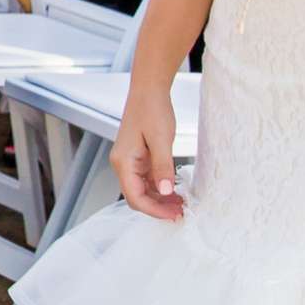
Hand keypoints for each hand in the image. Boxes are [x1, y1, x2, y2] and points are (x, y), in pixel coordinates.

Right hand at [110, 79, 182, 221]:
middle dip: (158, 208)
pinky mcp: (138, 158)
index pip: (135, 197)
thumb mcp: (161, 139)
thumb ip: (163, 167)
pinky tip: (175, 190)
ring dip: (160, 199)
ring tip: (181, 204)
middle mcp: (122, 164)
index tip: (174, 214)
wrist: (149, 90)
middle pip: (137, 197)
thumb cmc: (152, 110)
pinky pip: (146, 180)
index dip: (155, 210)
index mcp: (123, 161)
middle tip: (181, 212)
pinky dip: (160, 188)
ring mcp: (129, 161)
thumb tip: (166, 191)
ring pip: (142, 190)